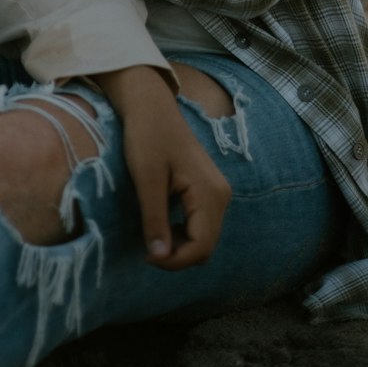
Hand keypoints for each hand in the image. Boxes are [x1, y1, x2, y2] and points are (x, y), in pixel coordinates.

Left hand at [96, 66, 230, 268]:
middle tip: (147, 248)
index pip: (201, 247)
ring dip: (180, 244)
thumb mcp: (147, 179)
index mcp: (210, 193)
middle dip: (178, 255)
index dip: (175, 261)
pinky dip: (182, 232)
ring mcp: (216, 191)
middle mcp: (221, 195)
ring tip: (152, 234)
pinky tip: (161, 222)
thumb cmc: (146, 136)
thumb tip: (159, 257)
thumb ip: (155, 219)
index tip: (147, 256)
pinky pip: (201, 223)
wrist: (150, 105)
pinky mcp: (207, 189)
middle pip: (206, 246)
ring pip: (204, 237)